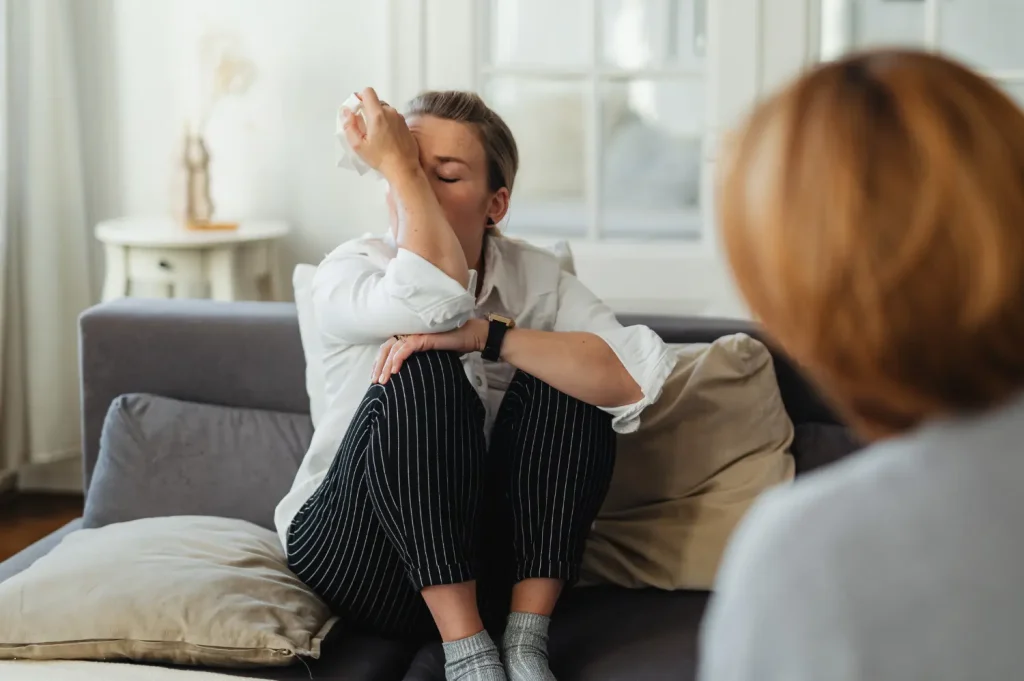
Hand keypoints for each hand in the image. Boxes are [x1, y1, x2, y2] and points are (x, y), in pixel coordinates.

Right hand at [342, 87, 419, 178]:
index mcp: (378, 115)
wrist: (403, 168)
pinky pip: (394, 118)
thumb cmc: (380, 158)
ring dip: (378, 117)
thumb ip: (349, 125)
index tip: (357, 109)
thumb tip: (346, 111)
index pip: (368, 92)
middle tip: (364, 126)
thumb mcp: (358, 145)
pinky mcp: (406, 125)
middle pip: (376, 102)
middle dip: (368, 110)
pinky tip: (386, 138)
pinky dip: (388, 123)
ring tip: (376, 135)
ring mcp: (400, 118)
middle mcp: (391, 113)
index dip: (360, 97)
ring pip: (385, 110)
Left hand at [371, 320, 488, 384]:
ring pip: (393, 349)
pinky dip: (398, 359)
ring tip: (383, 380)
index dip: (380, 362)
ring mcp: (416, 334)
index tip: (376, 377)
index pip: (389, 348)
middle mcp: (411, 333)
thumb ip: (419, 361)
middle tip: (375, 382)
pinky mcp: (423, 337)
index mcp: (411, 337)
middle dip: (378, 365)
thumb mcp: (432, 357)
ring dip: (385, 365)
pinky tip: (394, 371)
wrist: (471, 337)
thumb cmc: (455, 346)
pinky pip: (406, 348)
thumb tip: (409, 379)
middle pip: (387, 348)